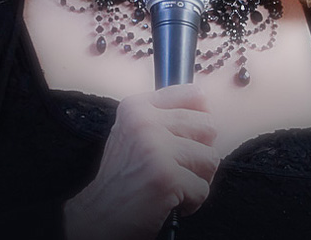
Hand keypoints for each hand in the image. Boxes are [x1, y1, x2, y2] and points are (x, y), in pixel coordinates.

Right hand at [63, 83, 218, 239]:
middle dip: (200, 153)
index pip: (193, 95)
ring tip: (176, 184)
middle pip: (208, 126)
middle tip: (179, 167)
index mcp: (137, 106)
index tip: (190, 136)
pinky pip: (203, 189)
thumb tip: (204, 103)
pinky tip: (170, 200)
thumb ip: (163, 115)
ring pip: (210, 158)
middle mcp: (145, 120)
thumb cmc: (122, 177)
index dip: (199, 119)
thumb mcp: (134, 131)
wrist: (100, 216)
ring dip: (198, 178)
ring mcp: (155, 147)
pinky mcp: (166, 176)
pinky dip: (192, 202)